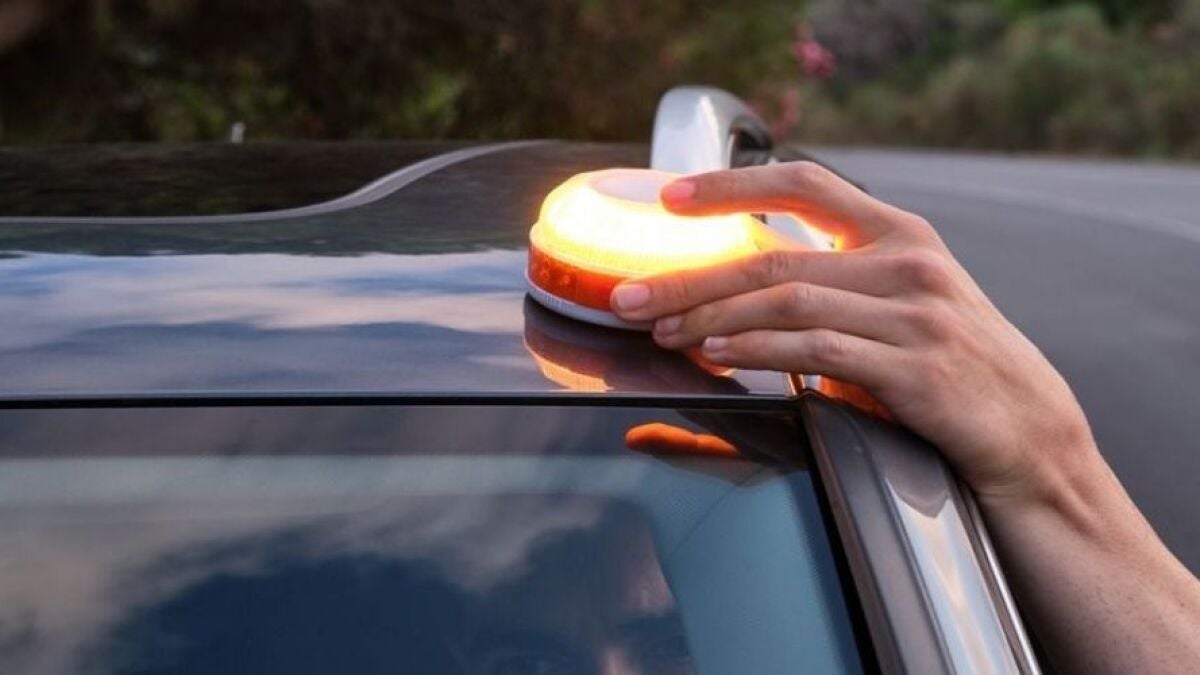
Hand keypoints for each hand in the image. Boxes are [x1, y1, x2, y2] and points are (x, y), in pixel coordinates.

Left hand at [609, 162, 1095, 501]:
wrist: (1030, 431)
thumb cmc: (951, 365)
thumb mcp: (902, 305)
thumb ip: (835, 287)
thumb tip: (736, 300)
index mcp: (900, 233)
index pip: (807, 183)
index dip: (734, 185)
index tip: (672, 196)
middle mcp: (907, 262)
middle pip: (774, 254)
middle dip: (690, 276)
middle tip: (629, 295)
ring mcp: (913, 314)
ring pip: (787, 301)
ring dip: (711, 319)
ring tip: (662, 333)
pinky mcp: (914, 368)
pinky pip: (817, 351)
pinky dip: (759, 351)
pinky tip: (719, 354)